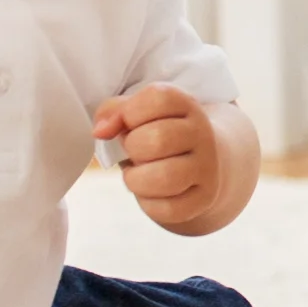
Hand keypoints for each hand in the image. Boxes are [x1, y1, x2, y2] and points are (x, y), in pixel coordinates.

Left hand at [91, 84, 221, 227]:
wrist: (205, 163)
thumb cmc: (159, 135)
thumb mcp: (139, 114)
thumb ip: (113, 111)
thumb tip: (100, 131)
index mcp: (186, 105)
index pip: (158, 98)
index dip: (129, 112)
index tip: (127, 124)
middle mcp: (202, 133)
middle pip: (157, 139)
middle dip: (133, 148)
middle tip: (135, 152)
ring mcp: (207, 168)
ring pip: (163, 177)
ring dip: (136, 179)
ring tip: (139, 174)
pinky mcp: (203, 199)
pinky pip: (167, 208)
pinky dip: (148, 203)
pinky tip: (152, 193)